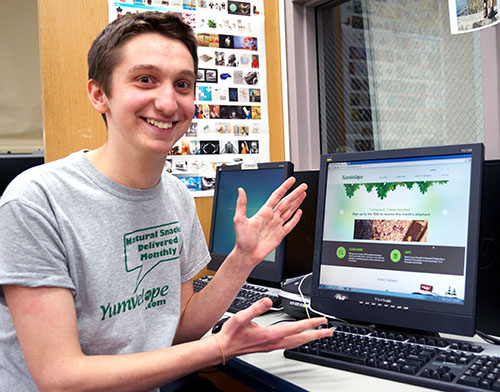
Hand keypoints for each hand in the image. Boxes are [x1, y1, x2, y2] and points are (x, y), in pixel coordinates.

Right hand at [213, 298, 332, 358]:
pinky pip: (290, 344)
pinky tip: (300, 339)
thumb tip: (268, 300)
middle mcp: (274, 342)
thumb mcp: (241, 317)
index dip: (310, 323)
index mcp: (270, 334)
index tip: (321, 321)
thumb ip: (255, 307)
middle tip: (328, 331)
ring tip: (319, 335)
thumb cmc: (232, 334)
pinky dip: (299, 341)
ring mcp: (273, 346)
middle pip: (301, 339)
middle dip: (316, 334)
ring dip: (310, 338)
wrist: (224, 348)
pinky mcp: (270, 347)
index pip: (295, 328)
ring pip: (296, 343)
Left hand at [232, 177, 306, 265]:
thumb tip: (240, 191)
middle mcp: (271, 217)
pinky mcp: (280, 235)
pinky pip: (290, 225)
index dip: (285, 187)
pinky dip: (296, 218)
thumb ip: (241, 204)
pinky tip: (299, 212)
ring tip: (303, 194)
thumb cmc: (242, 239)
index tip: (291, 181)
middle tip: (303, 186)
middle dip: (295, 193)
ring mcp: (276, 225)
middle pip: (286, 202)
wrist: (247, 255)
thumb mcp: (239, 219)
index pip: (277, 196)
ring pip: (289, 211)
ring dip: (297, 202)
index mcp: (263, 212)